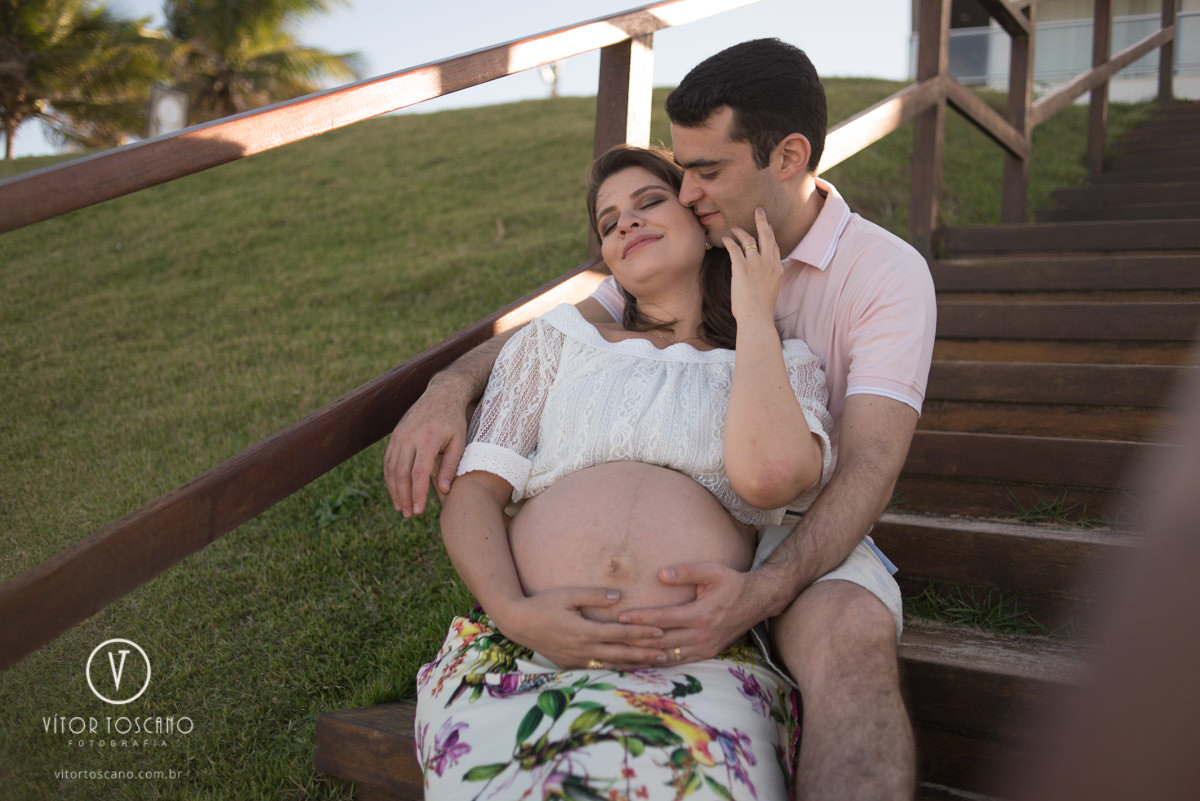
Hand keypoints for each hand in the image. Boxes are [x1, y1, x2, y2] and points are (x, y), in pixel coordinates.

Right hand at [383, 380, 468, 516]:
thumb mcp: (459, 442)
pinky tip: (395, 490)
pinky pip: (388, 460)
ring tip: (400, 508)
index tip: (418, 511)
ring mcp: (398, 436)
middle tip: (408, 514)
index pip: (418, 474)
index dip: (417, 494)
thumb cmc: (454, 421)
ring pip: (391, 469)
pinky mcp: (394, 436)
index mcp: (427, 440)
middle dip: (403, 497)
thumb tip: (444, 491)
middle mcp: (409, 438)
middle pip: (401, 474)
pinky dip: (389, 478)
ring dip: (394, 490)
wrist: (441, 394)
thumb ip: (450, 466)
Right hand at [496, 587, 668, 669]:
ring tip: (654, 663)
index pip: (620, 633)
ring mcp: (576, 660)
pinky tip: (628, 667)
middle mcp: (583, 649)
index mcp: (584, 631)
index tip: (661, 631)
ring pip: (612, 664)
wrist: (517, 623)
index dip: (641, 633)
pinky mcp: (571, 664)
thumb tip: (619, 596)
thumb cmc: (542, 604)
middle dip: (644, 653)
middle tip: (667, 653)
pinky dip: (616, 668)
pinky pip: (599, 668)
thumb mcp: (567, 595)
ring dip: (634, 664)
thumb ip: (594, 595)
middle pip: (620, 653)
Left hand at [617, 562, 764, 662]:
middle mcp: (702, 635)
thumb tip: (660, 574)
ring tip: (622, 652)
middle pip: (662, 642)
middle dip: (636, 640)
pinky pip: (678, 661)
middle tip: (613, 637)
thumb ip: (687, 572)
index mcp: (702, 614)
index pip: (664, 619)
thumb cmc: (732, 583)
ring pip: (668, 656)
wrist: (757, 602)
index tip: (622, 617)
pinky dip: (659, 662)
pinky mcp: (707, 654)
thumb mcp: (713, 571)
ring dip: (645, 655)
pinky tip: (643, 660)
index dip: (642, 619)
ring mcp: (704, 648)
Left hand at [724, 208, 781, 325]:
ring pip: (749, 240)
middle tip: (758, 210)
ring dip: (740, 231)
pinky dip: (728, 242)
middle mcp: (769, 263)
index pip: (775, 246)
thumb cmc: (762, 310)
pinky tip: (724, 239)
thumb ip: (769, 280)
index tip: (767, 227)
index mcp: (777, 269)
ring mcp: (756, 264)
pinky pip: (734, 248)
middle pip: (767, 235)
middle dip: (762, 221)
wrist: (757, 317)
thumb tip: (764, 279)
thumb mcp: (771, 291)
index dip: (770, 235)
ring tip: (733, 228)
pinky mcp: (742, 268)